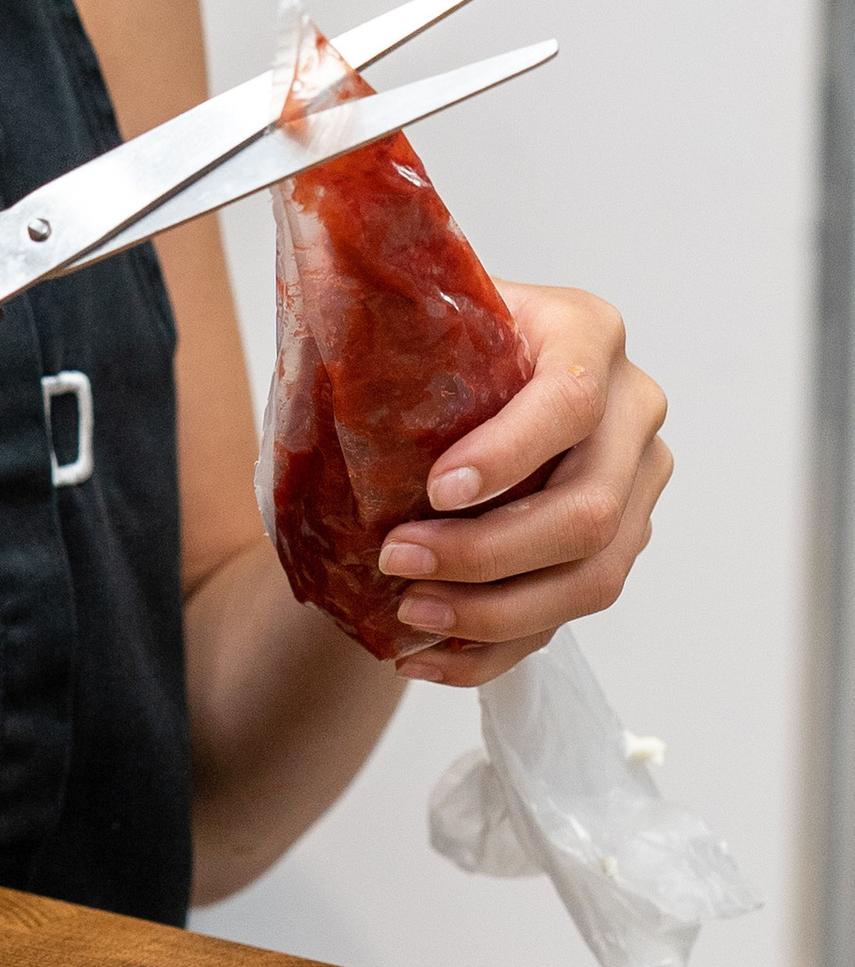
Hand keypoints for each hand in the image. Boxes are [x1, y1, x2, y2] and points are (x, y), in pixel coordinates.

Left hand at [370, 282, 668, 685]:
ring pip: (594, 577)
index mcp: (587, 332)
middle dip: (487, 551)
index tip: (434, 491)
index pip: (568, 401)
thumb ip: (386, 318)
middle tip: (397, 561)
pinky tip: (428, 654)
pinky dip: (494, 648)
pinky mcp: (619, 547)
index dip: (507, 454)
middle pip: (588, 506)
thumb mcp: (415, 312)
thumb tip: (332, 328)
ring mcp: (636, 485)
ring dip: (495, 611)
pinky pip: (570, 618)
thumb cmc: (431, 340)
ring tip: (410, 612)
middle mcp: (630, 409)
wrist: (458, 374)